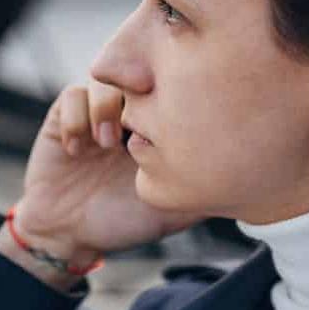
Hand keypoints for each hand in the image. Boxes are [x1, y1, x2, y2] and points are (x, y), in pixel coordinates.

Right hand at [11, 80, 201, 261]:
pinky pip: (72, 97)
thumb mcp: (175, 209)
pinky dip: (77, 119)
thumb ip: (204, 190)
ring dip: (107, 107)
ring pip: (105, 79)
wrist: (72, 236)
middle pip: (138, 73)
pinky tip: (79, 151)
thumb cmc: (126, 221)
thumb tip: (245, 182)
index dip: (175, 94)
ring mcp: (94, 114)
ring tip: (109, 143)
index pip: (171, 90)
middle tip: (143, 116)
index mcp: (155, 127)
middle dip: (142, 89)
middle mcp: (126, 114)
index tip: (178, 118)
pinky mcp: (63, 120)